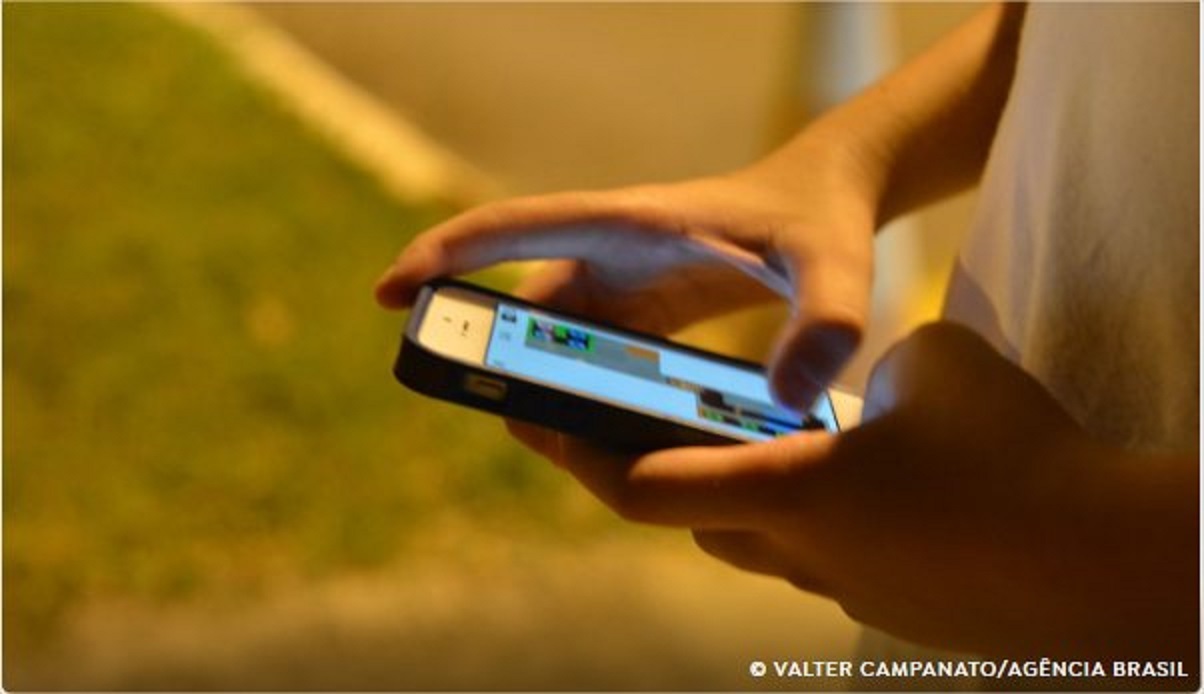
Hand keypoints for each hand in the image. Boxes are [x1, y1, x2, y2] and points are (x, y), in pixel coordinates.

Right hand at [375, 162, 875, 408]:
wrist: (829, 202)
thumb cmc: (821, 219)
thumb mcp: (835, 265)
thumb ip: (827, 320)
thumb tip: (793, 400)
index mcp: (629, 224)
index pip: (513, 228)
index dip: (443, 256)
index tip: (389, 294)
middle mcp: (610, 252)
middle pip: (521, 307)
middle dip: (492, 359)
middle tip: (504, 417)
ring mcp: (620, 284)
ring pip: (548, 340)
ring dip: (538, 387)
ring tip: (562, 444)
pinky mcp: (639, 313)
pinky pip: (585, 357)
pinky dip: (577, 395)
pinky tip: (599, 441)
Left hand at [509, 322, 1196, 660]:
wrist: (1114, 562)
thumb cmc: (1017, 453)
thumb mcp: (931, 361)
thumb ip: (866, 364)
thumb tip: (862, 388)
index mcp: (788, 491)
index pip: (642, 485)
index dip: (577, 453)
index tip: (535, 420)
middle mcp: (800, 554)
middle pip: (690, 517)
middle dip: (659, 468)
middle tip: (647, 420)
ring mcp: (847, 591)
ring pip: (755, 542)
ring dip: (739, 495)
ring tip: (761, 442)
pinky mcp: (895, 607)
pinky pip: (820, 560)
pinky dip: (810, 518)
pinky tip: (859, 485)